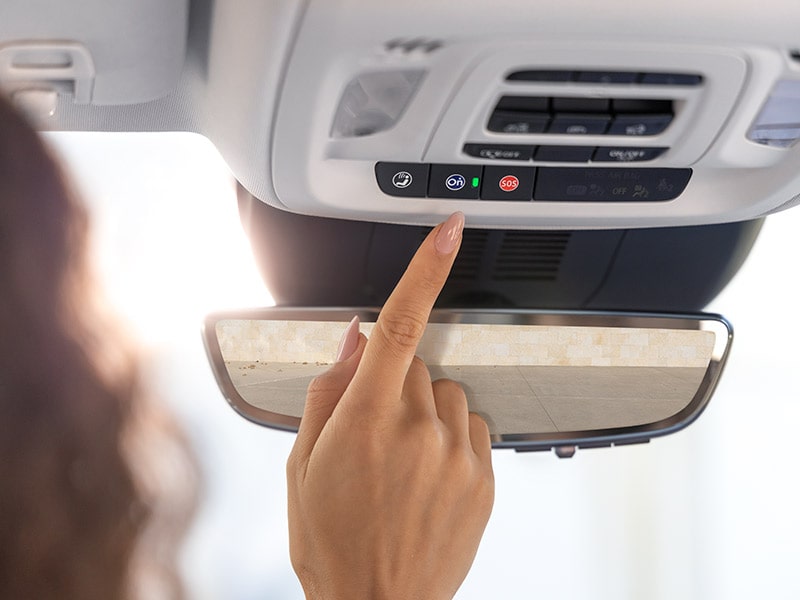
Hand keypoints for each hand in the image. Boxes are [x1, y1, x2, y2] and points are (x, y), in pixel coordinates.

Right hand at [287, 212, 493, 599]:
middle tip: (372, 428)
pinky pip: (472, 427)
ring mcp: (457, 453)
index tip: (450, 230)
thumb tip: (350, 340)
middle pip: (417, 363)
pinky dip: (450, 437)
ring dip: (424, 410)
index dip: (426, 269)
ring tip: (401, 460)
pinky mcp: (484, 478)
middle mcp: (418, 428)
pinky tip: (427, 475)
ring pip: (446, 394)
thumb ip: (328, 392)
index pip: (401, 324)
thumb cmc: (331, 541)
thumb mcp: (303, 465)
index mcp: (366, 418)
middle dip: (394, 380)